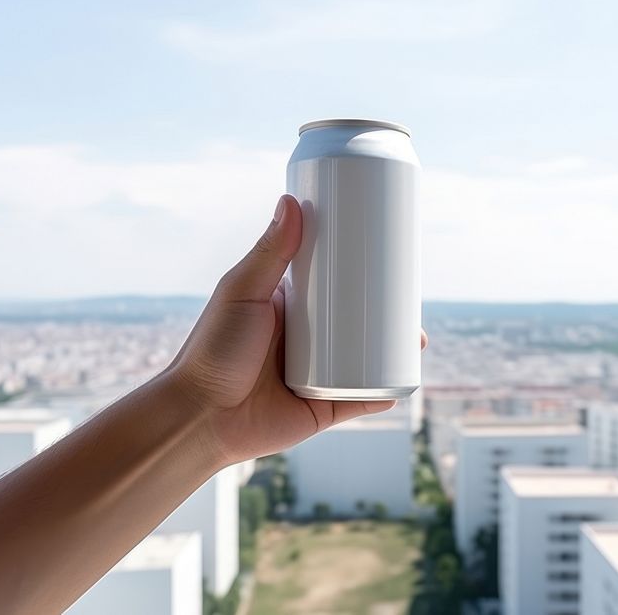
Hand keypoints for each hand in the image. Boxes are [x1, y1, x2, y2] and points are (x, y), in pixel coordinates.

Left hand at [167, 194, 426, 465]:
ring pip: (366, 360)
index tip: (387, 255)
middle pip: (356, 322)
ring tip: (418, 338)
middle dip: (387, 312)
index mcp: (289, 309)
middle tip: (413, 298)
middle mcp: (306, 341)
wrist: (198, 416)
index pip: (332, 285)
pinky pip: (362, 399)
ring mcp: (317, 375)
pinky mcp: (322, 408)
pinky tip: (407, 380)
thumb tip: (292, 201)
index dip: (359, 273)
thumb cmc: (211, 350)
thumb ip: (269, 252)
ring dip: (395, 350)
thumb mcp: (243, 292)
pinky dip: (386, 391)